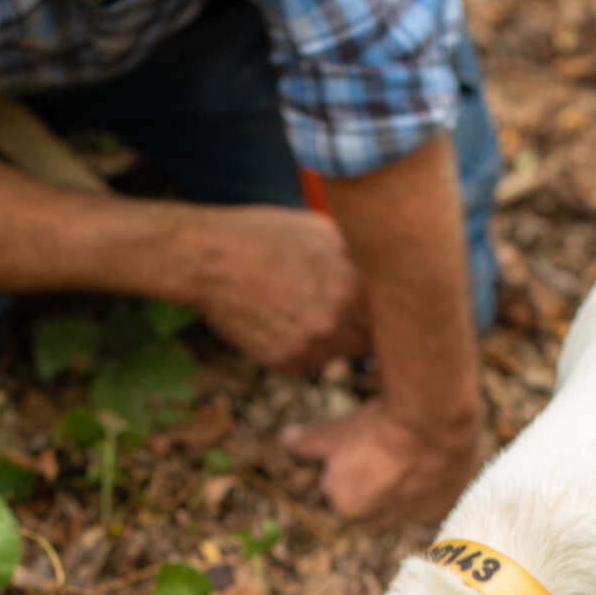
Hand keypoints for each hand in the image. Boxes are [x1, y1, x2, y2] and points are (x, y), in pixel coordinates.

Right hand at [191, 206, 368, 368]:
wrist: (208, 259)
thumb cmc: (263, 236)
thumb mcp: (319, 231)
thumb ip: (354, 259)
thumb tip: (379, 272)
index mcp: (351, 287)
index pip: (387, 316)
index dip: (379, 312)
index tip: (371, 307)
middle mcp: (334, 322)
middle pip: (364, 342)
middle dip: (355, 329)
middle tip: (333, 310)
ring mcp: (307, 347)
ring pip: (334, 355)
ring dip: (326, 341)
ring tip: (299, 309)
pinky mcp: (282, 362)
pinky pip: (304, 363)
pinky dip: (298, 349)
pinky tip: (277, 320)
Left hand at [284, 399, 483, 523]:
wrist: (434, 424)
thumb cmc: (379, 427)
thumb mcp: (337, 432)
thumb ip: (309, 442)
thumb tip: (286, 439)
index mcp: (345, 506)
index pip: (340, 492)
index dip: (350, 467)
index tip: (362, 448)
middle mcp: (377, 521)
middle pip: (371, 501)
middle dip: (375, 480)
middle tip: (386, 448)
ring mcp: (411, 518)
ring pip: (401, 504)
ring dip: (403, 486)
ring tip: (410, 453)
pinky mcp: (440, 510)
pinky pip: (429, 503)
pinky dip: (429, 488)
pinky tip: (430, 463)